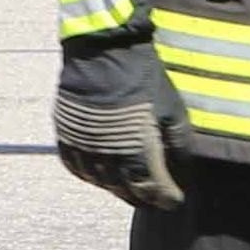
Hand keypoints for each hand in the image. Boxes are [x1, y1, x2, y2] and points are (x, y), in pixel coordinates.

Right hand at [51, 37, 185, 211]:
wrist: (102, 49)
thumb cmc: (142, 76)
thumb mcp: (171, 108)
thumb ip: (178, 143)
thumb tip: (183, 167)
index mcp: (135, 149)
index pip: (151, 187)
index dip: (165, 197)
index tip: (175, 200)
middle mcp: (106, 154)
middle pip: (124, 189)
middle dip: (143, 197)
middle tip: (154, 200)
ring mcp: (82, 145)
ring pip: (99, 182)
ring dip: (117, 190)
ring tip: (130, 191)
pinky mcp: (66, 134)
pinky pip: (76, 167)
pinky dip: (90, 177)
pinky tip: (100, 176)